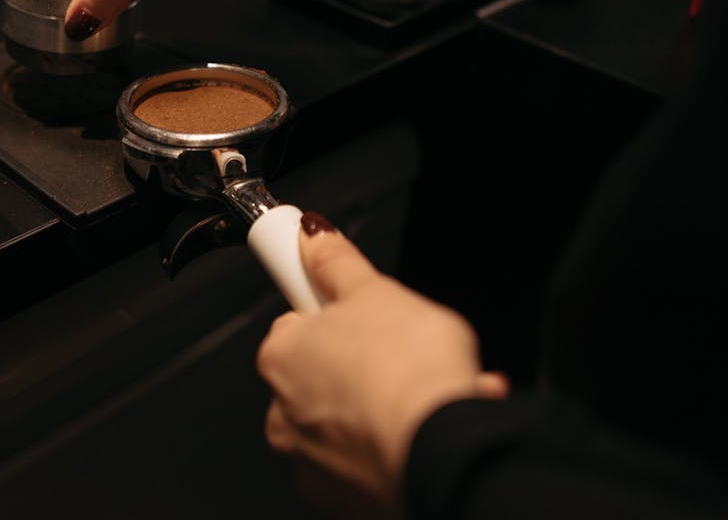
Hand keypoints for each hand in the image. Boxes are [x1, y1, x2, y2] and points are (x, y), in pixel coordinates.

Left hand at [256, 213, 508, 513]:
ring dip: (382, 407)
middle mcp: (284, 414)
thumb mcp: (378, 291)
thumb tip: (313, 234)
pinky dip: (394, 446)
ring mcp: (312, 461)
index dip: (332, 315)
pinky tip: (428, 429)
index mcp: (282, 357)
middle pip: (321, 375)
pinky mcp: (346, 498)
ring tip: (427, 396)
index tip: (353, 314)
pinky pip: (367, 463)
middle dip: (360, 365)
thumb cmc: (410, 374)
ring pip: (346, 422)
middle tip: (404, 354)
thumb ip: (337, 263)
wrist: (445, 453)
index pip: (294, 323)